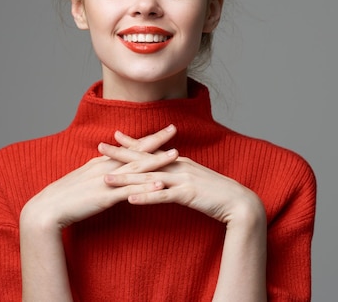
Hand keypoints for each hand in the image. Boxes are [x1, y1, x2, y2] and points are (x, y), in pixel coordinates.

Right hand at [21, 125, 178, 230]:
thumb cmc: (67, 196)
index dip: (148, 138)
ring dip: (157, 161)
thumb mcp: (87, 179)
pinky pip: (129, 191)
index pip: (130, 146)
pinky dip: (145, 187)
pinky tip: (160, 185)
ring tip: (175, 155)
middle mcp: (106, 167)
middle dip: (156, 140)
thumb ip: (103, 172)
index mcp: (103, 162)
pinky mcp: (105, 197)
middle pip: (136, 151)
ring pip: (136, 168)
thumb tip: (118, 169)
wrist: (48, 208)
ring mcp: (107, 181)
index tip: (165, 129)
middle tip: (174, 129)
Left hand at [102, 132, 264, 224]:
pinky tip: (130, 200)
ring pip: (149, 178)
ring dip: (126, 178)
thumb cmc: (216, 193)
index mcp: (180, 162)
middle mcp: (179, 166)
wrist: (239, 201)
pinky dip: (145, 197)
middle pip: (145, 159)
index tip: (114, 136)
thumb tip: (164, 175)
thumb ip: (179, 175)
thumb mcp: (195, 179)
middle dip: (120, 154)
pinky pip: (162, 196)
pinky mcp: (188, 195)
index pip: (152, 150)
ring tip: (105, 178)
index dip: (132, 143)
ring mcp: (183, 179)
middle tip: (99, 147)